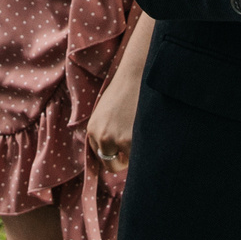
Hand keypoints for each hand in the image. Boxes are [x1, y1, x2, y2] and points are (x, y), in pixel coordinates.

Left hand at [85, 54, 140, 170]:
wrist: (137, 74)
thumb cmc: (126, 90)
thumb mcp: (107, 112)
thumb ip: (107, 132)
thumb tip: (117, 157)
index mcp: (92, 129)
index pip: (102, 155)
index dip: (115, 153)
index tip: (125, 147)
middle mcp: (101, 136)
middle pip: (111, 164)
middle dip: (123, 160)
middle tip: (135, 145)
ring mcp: (116, 139)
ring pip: (127, 163)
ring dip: (135, 155)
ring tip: (143, 136)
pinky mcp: (130, 140)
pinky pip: (137, 158)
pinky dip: (144, 152)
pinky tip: (148, 135)